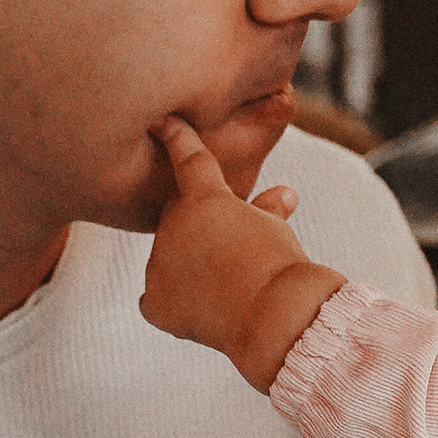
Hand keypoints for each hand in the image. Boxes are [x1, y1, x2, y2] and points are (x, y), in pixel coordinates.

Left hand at [141, 114, 339, 387]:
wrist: (274, 316)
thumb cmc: (281, 265)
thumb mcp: (277, 230)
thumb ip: (269, 209)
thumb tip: (285, 194)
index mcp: (205, 198)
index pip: (188, 157)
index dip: (176, 136)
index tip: (162, 121)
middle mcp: (173, 225)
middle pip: (175, 215)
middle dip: (195, 224)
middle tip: (227, 247)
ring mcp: (158, 263)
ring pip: (167, 258)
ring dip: (187, 264)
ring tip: (224, 285)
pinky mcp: (153, 301)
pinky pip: (156, 297)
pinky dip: (173, 302)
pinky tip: (200, 310)